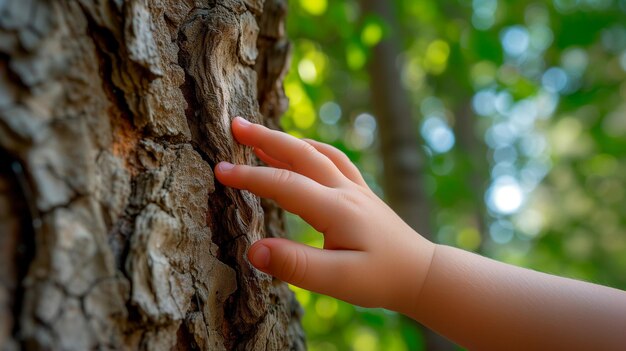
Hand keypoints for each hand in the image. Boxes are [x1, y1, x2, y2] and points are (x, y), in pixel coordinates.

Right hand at [215, 117, 434, 312]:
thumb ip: (296, 265)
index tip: (219, 170)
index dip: (249, 176)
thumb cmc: (381, 279)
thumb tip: (253, 250)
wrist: (421, 273)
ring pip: (317, 153)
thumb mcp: (338, 281)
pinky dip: (312, 149)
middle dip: (265, 137)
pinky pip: (334, 159)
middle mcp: (345, 191)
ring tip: (260, 136)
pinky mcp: (361, 194)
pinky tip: (304, 150)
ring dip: (287, 141)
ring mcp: (356, 189)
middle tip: (235, 124)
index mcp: (336, 208)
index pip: (285, 184)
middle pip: (301, 153)